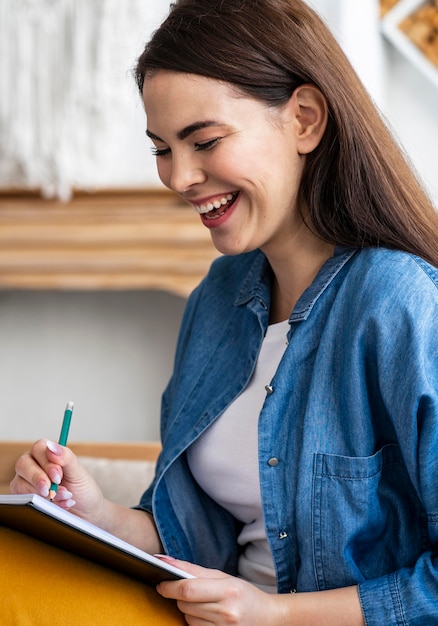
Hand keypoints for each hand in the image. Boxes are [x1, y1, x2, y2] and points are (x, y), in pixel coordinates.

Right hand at [10, 439, 105, 524]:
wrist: (84, 510)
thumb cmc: (81, 487)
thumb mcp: (78, 472)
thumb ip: (66, 457)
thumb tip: (51, 446)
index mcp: (46, 453)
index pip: (38, 448)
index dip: (46, 462)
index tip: (58, 476)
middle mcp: (32, 465)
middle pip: (23, 464)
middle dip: (39, 479)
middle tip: (53, 491)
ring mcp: (25, 482)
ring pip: (20, 484)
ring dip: (43, 495)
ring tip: (64, 498)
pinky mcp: (23, 498)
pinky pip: (23, 500)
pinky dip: (42, 505)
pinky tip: (58, 505)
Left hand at [156, 557, 288, 625]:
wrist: (268, 620)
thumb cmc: (245, 595)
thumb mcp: (224, 577)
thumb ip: (195, 570)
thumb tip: (166, 561)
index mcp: (228, 591)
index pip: (188, 590)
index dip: (169, 586)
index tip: (160, 582)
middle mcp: (226, 613)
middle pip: (185, 604)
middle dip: (179, 596)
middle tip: (188, 591)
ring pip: (187, 618)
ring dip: (188, 610)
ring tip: (206, 605)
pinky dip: (195, 621)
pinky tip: (208, 617)